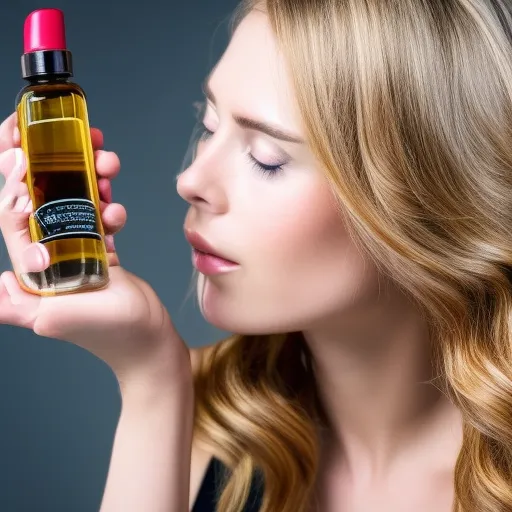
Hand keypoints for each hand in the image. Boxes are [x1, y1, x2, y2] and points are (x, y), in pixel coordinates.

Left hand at [0, 113, 189, 387]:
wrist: (150, 341)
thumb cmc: (114, 333)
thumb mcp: (60, 320)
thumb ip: (22, 308)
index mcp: (31, 270)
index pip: (14, 214)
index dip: (15, 177)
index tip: (24, 146)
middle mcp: (49, 259)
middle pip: (44, 199)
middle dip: (56, 165)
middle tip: (75, 137)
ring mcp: (75, 253)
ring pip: (76, 203)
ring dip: (90, 178)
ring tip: (108, 162)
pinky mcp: (99, 252)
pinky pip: (99, 217)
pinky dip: (109, 206)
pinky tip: (118, 209)